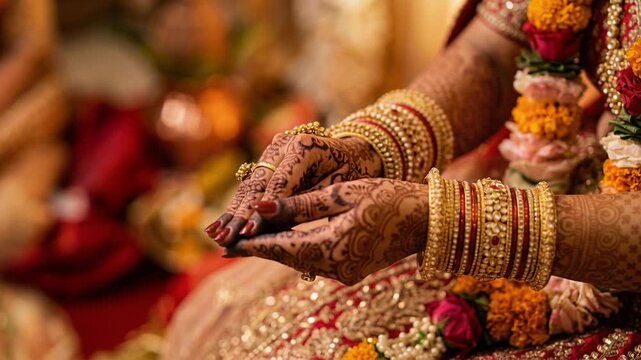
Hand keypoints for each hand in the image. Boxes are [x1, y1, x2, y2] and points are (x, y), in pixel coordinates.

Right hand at [205, 133, 382, 245]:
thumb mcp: (337, 189)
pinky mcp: (267, 160)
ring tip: (214, 236)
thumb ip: (306, 204)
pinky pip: (251, 187)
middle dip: (240, 215)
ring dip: (232, 212)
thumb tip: (277, 226)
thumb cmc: (353, 173)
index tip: (250, 233)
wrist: (356, 152)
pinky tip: (219, 225)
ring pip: (249, 186)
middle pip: (257, 184)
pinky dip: (236, 207)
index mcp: (305, 146)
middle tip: (224, 240)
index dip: (263, 211)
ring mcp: (272, 151)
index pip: (278, 184)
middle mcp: (283, 144)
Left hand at [225, 178, 428, 285]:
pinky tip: (282, 241)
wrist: (428, 220)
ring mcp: (344, 272)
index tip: (225, 243)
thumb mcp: (343, 194)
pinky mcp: (351, 268)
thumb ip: (301, 204)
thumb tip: (262, 207)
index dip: (251, 243)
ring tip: (248, 240)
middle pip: (285, 256)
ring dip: (274, 249)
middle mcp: (335, 268)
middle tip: (227, 243)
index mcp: (331, 248)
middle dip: (258, 248)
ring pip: (298, 259)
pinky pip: (313, 259)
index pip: (279, 247)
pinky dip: (294, 249)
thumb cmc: (390, 198)